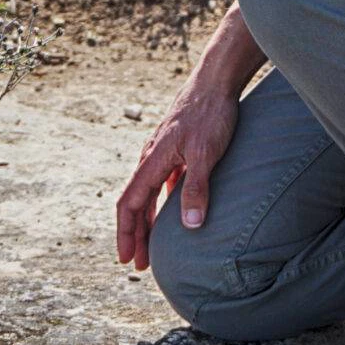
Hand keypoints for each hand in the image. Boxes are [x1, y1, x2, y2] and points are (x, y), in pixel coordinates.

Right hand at [115, 80, 238, 269]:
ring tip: (152, 245)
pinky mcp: (177, 147)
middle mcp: (152, 157)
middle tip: (138, 263)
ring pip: (148, 192)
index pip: (130, 204)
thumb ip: (197, 189)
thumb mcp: (206, 153)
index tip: (127, 258)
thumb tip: (190, 226)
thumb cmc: (211, 114)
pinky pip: (163, 182)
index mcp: (153, 160)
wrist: (217, 80)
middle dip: (135, 234)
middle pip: (136, 202)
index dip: (127, 233)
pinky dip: (162, 202)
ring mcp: (163, 152)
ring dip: (148, 220)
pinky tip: (174, 213)